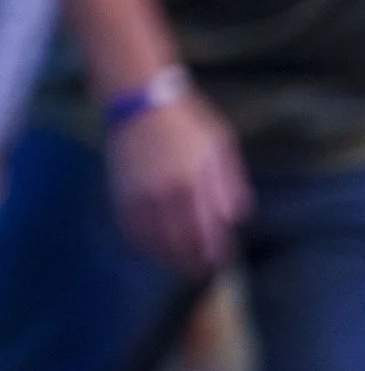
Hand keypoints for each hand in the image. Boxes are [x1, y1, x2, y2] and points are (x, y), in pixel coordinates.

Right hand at [103, 87, 250, 274]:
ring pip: (156, 244)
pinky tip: (156, 248)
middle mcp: (165, 194)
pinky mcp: (121, 195)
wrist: (136, 100)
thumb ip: (230, 183)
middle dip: (194, 261)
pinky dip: (145, 245)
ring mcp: (140, 196)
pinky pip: (133, 232)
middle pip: (183, 244)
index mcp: (194, 182)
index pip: (208, 232)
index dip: (215, 251)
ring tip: (181, 264)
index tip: (219, 259)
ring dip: (170, 259)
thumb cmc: (184, 121)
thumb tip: (236, 218)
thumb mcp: (219, 145)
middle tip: (201, 269)